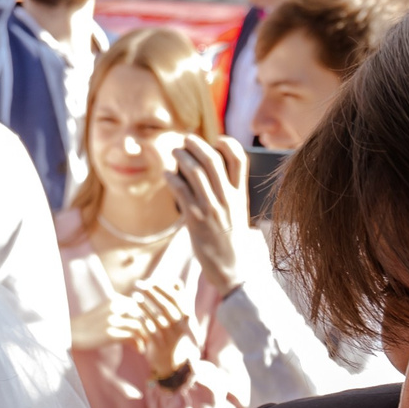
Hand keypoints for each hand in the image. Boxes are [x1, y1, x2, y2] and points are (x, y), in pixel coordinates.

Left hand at [107, 284, 198, 379]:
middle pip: (166, 306)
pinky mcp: (160, 346)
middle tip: (138, 284)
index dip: (162, 288)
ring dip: (145, 306)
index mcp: (186, 318)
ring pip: (157, 318)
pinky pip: (150, 331)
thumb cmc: (172, 333)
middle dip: (151, 293)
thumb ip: (179, 299)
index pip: (175, 298)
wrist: (170, 361)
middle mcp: (180, 327)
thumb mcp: (178, 318)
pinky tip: (135, 313)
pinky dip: (143, 321)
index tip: (150, 280)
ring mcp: (170, 337)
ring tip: (134, 296)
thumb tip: (176, 281)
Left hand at [170, 137, 251, 289]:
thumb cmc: (232, 241)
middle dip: (197, 145)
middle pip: (212, 160)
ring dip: (182, 157)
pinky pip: (181, 191)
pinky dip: (172, 178)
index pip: (239, 160)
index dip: (228, 144)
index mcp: (241, 195)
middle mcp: (228, 198)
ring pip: (195, 172)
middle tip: (186, 139)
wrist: (232, 269)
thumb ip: (228, 194)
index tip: (217, 139)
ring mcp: (211, 208)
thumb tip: (205, 172)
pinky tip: (167, 174)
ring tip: (174, 152)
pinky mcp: (195, 220)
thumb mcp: (238, 214)